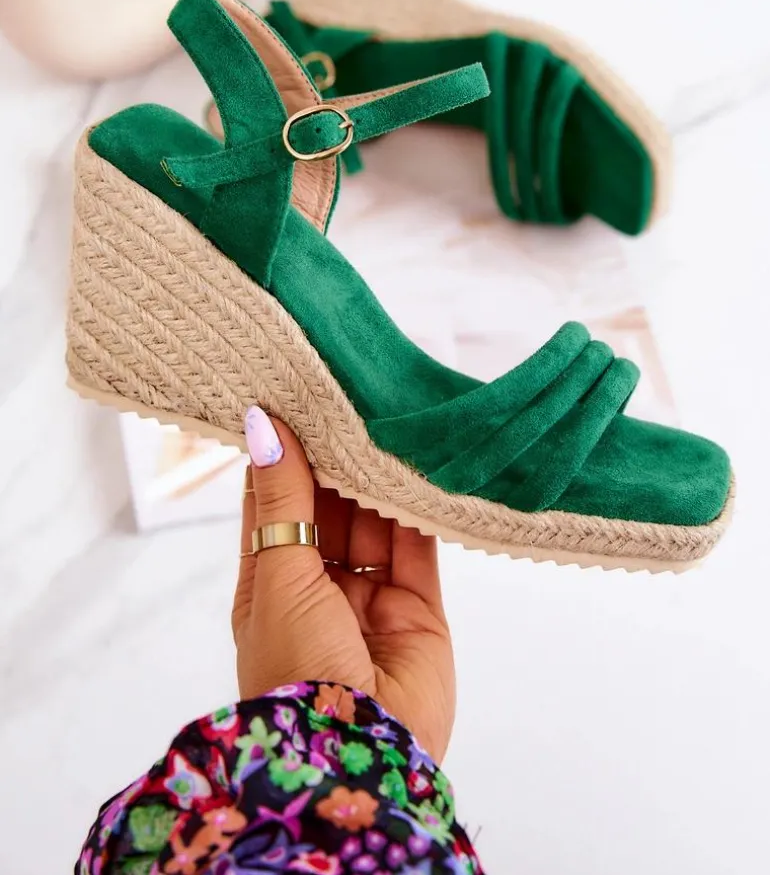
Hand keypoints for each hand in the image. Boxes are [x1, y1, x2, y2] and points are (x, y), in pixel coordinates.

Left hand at [232, 408, 455, 762]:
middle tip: (346, 399)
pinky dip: (419, 507)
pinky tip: (419, 463)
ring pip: (373, 522)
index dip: (281, 456)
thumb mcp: (278, 576)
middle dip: (334, 461)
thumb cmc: (295, 670)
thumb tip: (263, 425)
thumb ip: (282, 499)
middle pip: (327, 509)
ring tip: (384, 419)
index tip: (290, 400)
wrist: (357, 757)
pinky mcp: (419, 608)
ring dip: (377, 478)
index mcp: (269, 584)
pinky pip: (418, 546)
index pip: (273, 505)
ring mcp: (370, 598)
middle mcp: (318, 587)